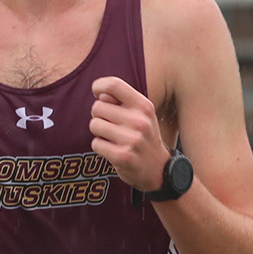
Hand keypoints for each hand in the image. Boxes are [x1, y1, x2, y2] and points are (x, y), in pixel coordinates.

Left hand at [88, 76, 171, 190]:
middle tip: (111, 125)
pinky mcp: (122, 156)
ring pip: (94, 125)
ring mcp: (132, 140)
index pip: (113, 85)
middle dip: (99, 115)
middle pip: (97, 106)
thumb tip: (101, 95)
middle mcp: (140, 121)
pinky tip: (113, 150)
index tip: (98, 95)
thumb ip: (121, 100)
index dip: (98, 87)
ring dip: (99, 133)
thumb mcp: (141, 114)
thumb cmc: (143, 136)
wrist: (158, 168)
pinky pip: (96, 144)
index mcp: (144, 106)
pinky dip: (100, 147)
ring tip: (113, 138)